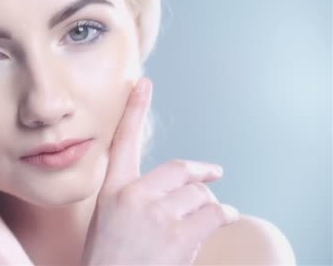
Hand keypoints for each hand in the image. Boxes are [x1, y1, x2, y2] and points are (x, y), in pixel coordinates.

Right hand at [81, 77, 239, 264]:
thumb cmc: (110, 260)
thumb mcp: (108, 221)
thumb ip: (132, 198)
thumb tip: (170, 190)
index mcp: (112, 191)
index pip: (123, 141)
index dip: (134, 109)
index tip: (142, 83)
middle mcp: (133, 196)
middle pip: (180, 171)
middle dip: (200, 175)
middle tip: (213, 174)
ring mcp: (156, 215)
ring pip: (199, 195)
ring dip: (209, 206)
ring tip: (205, 220)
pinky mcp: (178, 235)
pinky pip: (214, 214)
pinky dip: (223, 216)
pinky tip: (222, 221)